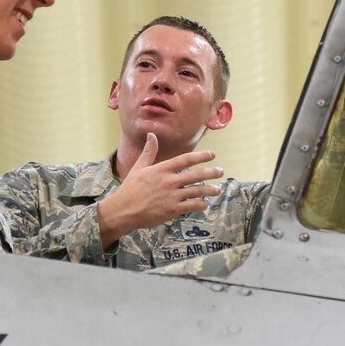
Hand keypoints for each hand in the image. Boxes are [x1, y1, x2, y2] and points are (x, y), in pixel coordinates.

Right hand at [97, 133, 223, 247]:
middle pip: (197, 174)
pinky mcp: (173, 210)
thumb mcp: (139, 167)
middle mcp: (170, 181)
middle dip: (211, 172)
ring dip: (210, 190)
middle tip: (221, 171)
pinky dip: (200, 204)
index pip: (186, 159)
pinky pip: (192, 206)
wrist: (123, 210)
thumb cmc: (130, 188)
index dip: (201, 156)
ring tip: (218, 190)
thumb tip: (151, 135)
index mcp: (162, 169)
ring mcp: (172, 196)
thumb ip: (149, 152)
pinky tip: (205, 204)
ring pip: (198, 191)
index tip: (212, 154)